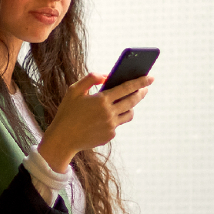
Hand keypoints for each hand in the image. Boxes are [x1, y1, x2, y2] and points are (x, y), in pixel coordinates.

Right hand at [37, 73, 154, 171]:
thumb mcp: (74, 90)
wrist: (63, 138)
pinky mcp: (110, 135)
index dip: (140, 81)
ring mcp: (111, 125)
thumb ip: (91, 78)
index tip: (150, 77)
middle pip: (132, 101)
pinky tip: (109, 116)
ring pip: (129, 114)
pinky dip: (116, 118)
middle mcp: (109, 113)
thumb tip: (107, 75)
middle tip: (145, 88)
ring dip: (131, 106)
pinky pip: (118, 124)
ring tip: (129, 101)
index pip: (127, 88)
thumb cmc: (67, 112)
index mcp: (101, 99)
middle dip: (141, 93)